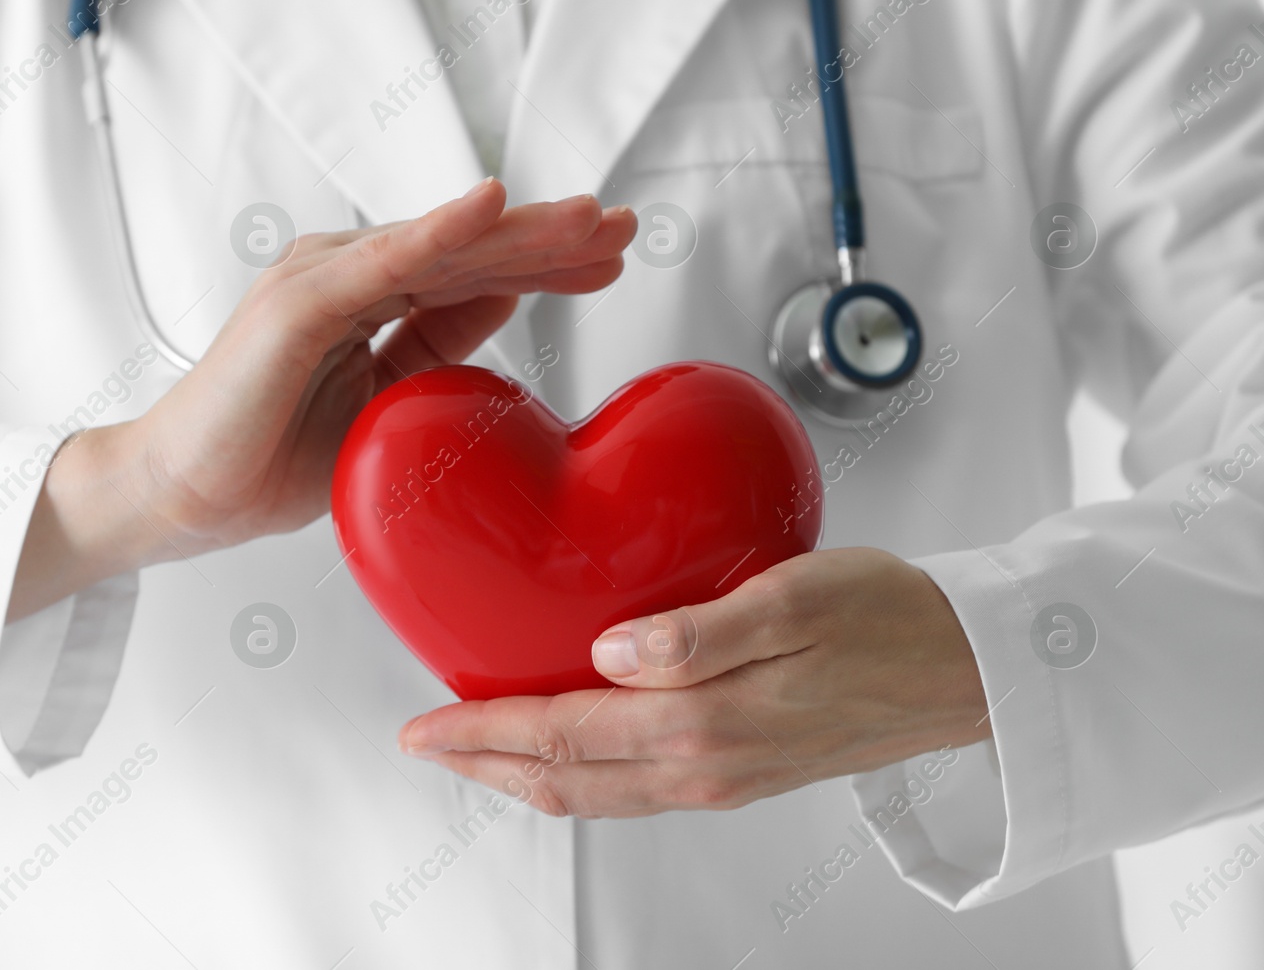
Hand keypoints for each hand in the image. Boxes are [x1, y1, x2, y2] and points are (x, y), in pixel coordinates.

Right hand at [9, 179, 634, 617]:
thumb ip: (440, 348)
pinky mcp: (297, 304)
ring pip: (440, 245)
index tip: (614, 259)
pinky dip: (438, 231)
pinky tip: (492, 207)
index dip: (545, 262)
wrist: (185, 497)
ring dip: (519, 228)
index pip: (475, 272)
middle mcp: (348, 274)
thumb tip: (509, 306)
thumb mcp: (388, 404)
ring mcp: (321, 280)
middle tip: (626, 227)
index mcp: (372, 299)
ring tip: (589, 217)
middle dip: (551, 237)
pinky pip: (383, 265)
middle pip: (468, 247)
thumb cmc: (272, 457)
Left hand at [397, 548, 989, 817]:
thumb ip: (701, 632)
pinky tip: (569, 742)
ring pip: (596, 794)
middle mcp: (707, 768)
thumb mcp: (799, 599)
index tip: (423, 725)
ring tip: (476, 746)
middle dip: (485, 764)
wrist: (970, 669)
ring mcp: (723, 779)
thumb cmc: (892, 619)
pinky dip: (580, 774)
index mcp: (708, 726)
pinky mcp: (741, 772)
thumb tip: (613, 649)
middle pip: (566, 781)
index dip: (484, 733)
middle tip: (425, 741)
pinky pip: (634, 788)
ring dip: (525, 773)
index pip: (564, 736)